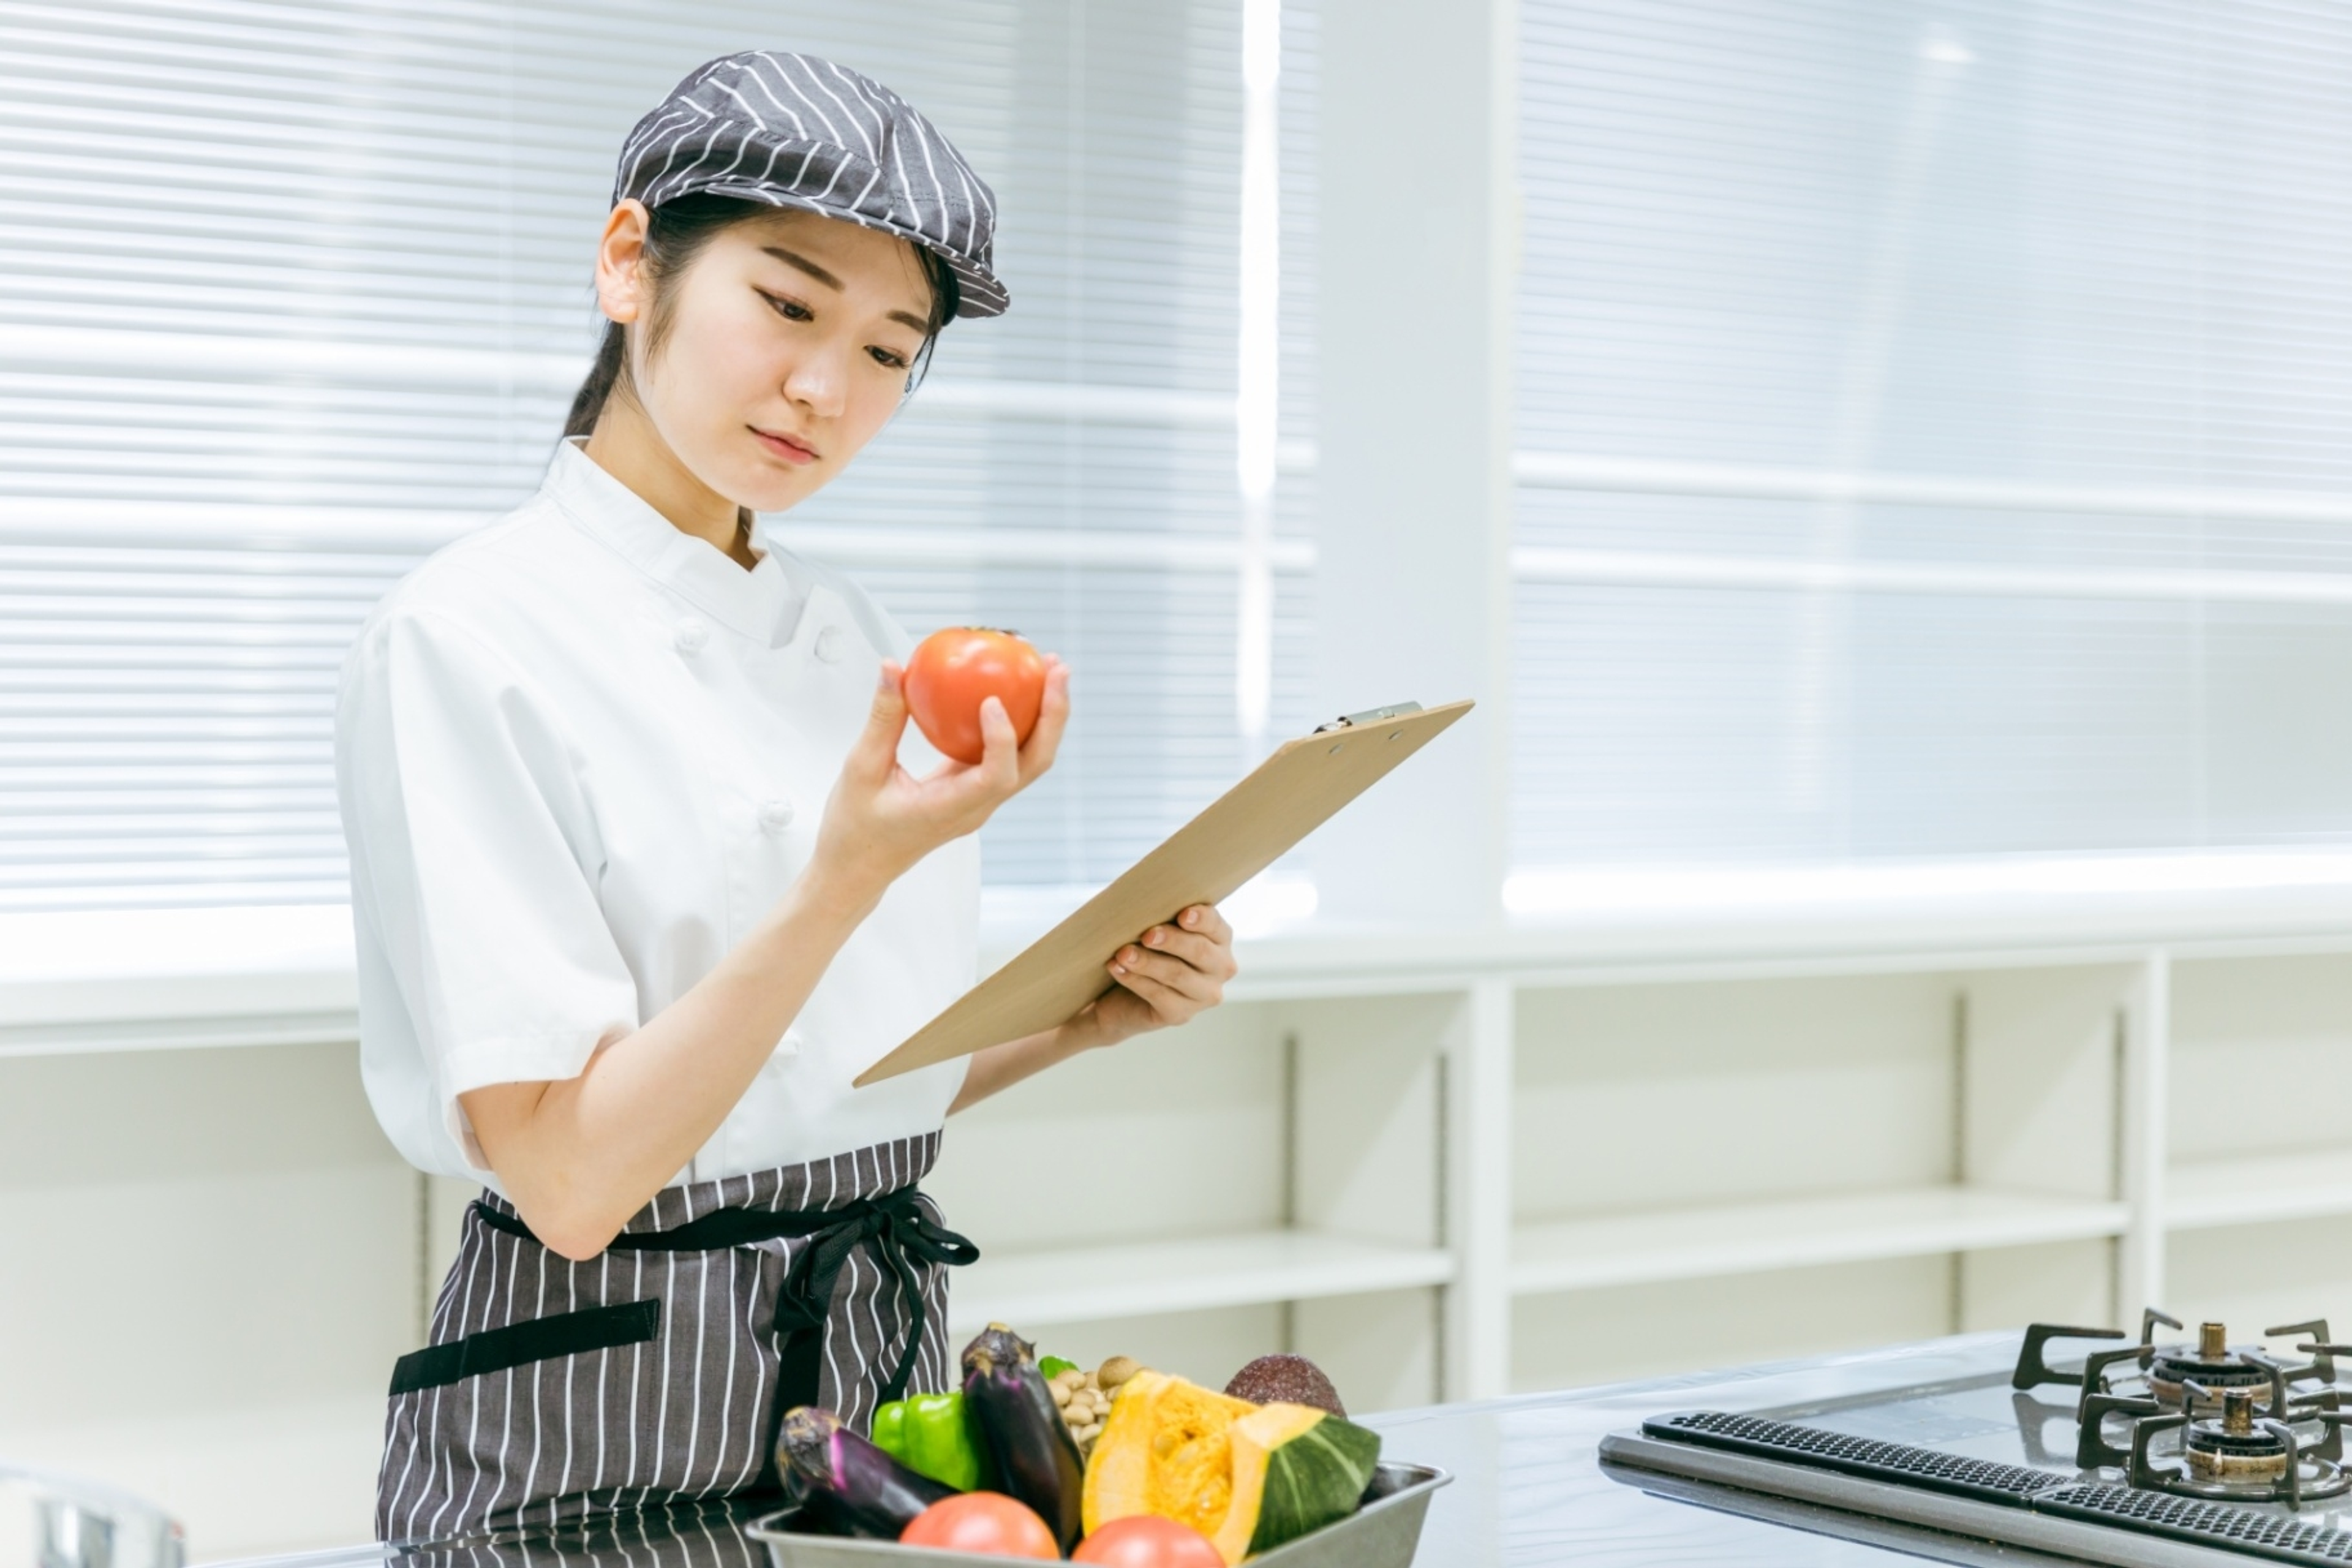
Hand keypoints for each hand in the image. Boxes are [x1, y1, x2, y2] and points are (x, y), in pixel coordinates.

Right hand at [813, 655, 1069, 900]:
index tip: (991, 700)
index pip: (995, 777)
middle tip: (1056, 667)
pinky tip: (1013, 689)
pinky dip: (1020, 722)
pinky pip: (1008, 755)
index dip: (1003, 738)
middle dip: (1053, 715)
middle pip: (1033, 763)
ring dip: (1046, 716)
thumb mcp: (861, 769)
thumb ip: (882, 720)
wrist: (860, 865)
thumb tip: (894, 668)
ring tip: (1049, 670)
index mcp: (951, 809)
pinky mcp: (977, 790)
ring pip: (1029, 760)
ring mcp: (982, 800)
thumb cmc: (857, 828)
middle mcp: (977, 806)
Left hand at [1075, 903, 1237, 1046]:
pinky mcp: (1181, 1015)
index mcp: (1220, 939)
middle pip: (1200, 951)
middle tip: (1146, 935)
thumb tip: (1145, 901)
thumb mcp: (1158, 928)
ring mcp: (1204, 995)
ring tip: (1121, 953)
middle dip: (1173, 941)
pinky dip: (1135, 980)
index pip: (1216, 926)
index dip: (1202, 919)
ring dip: (1147, 962)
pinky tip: (1117, 968)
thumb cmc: (1146, 949)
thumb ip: (1163, 915)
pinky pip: (1159, 995)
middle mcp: (1221, 968)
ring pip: (1177, 974)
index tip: (1182, 914)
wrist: (1122, 994)